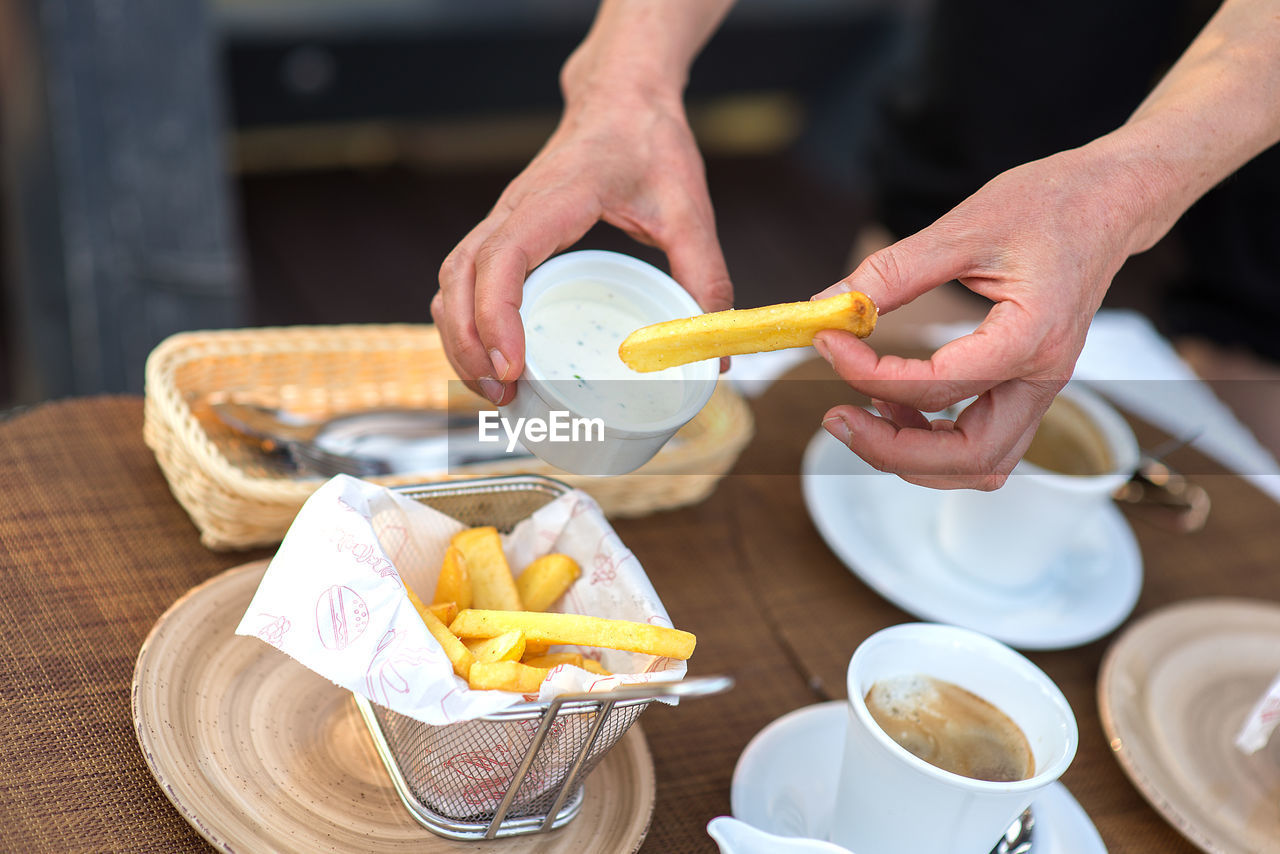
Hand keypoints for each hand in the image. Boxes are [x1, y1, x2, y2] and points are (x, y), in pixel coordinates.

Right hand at [433, 92, 731, 404]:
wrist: (622, 96)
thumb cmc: (650, 143)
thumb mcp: (689, 210)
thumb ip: (705, 277)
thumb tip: (716, 354)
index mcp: (555, 199)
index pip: (502, 258)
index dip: (496, 316)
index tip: (512, 365)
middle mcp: (515, 209)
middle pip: (459, 278)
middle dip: (468, 343)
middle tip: (502, 395)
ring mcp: (504, 219)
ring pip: (451, 281)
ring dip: (459, 337)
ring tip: (494, 390)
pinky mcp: (506, 232)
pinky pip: (465, 278)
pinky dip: (466, 321)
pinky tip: (492, 359)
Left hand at [812, 146, 1142, 488]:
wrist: (1109, 201)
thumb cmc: (1050, 205)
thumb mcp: (963, 227)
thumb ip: (893, 271)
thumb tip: (829, 302)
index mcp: (1032, 337)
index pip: (937, 387)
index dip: (868, 373)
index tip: (829, 342)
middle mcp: (1044, 377)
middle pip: (967, 456)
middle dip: (891, 448)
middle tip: (835, 416)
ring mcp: (1040, 390)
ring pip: (979, 463)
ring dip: (915, 453)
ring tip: (864, 409)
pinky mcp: (1028, 388)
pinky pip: (983, 442)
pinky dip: (935, 438)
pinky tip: (896, 400)